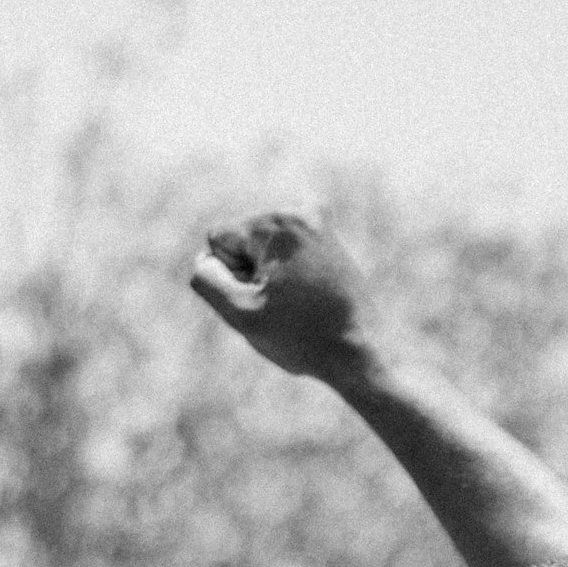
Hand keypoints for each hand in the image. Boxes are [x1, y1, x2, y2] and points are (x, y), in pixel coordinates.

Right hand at [189, 213, 378, 384]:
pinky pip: (285, 257)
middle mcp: (301, 212)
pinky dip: (288, 279)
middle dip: (252, 275)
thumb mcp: (241, 314)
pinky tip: (309, 301)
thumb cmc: (303, 339)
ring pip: (263, 252)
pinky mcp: (329, 242)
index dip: (232, 278)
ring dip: (269, 280)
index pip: (219, 240)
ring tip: (300, 305)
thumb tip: (204, 258)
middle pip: (243, 242)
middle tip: (286, 307)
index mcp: (279, 222)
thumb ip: (207, 280)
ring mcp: (319, 225)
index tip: (266, 300)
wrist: (362, 355)